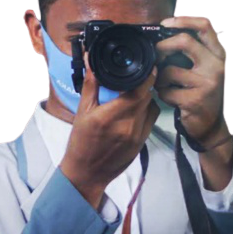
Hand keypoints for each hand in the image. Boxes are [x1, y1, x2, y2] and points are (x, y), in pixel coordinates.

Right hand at [59, 52, 160, 193]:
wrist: (86, 174)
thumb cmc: (81, 142)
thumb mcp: (82, 112)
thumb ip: (91, 84)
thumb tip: (91, 59)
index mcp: (111, 116)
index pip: (139, 90)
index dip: (147, 75)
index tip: (147, 65)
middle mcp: (128, 126)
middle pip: (147, 97)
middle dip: (144, 84)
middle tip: (137, 76)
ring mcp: (137, 136)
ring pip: (152, 108)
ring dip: (147, 98)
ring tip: (135, 94)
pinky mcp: (142, 144)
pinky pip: (151, 121)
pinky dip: (146, 111)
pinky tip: (135, 110)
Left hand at [154, 15, 227, 146]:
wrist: (212, 126)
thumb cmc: (204, 94)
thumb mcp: (205, 69)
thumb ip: (193, 53)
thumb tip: (165, 35)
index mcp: (220, 55)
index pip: (205, 26)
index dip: (183, 20)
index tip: (165, 23)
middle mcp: (217, 66)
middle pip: (184, 42)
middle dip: (163, 46)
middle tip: (155, 55)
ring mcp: (207, 83)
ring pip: (169, 70)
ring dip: (160, 78)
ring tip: (165, 85)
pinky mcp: (194, 100)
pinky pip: (166, 91)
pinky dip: (162, 94)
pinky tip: (170, 98)